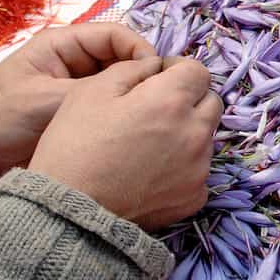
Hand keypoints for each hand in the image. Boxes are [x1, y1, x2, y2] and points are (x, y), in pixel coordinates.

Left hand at [0, 24, 155, 180]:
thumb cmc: (0, 119)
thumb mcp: (46, 100)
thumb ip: (95, 88)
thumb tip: (144, 82)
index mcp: (63, 46)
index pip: (115, 35)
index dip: (140, 50)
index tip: (156, 75)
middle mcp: (77, 62)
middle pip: (124, 58)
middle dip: (142, 75)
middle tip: (159, 99)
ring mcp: (82, 87)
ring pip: (122, 83)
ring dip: (135, 96)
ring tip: (151, 114)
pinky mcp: (85, 112)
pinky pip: (114, 106)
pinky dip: (127, 113)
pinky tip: (138, 126)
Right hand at [28, 57, 221, 229]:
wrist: (69, 213)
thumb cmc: (74, 147)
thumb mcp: (91, 92)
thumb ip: (131, 69)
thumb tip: (156, 66)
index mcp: (171, 101)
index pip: (198, 71)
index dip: (178, 70)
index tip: (161, 77)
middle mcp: (195, 132)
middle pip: (210, 103)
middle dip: (189, 99)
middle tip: (156, 109)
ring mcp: (199, 167)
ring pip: (205, 137)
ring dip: (186, 132)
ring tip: (149, 144)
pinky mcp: (195, 195)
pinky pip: (199, 171)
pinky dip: (183, 166)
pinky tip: (152, 172)